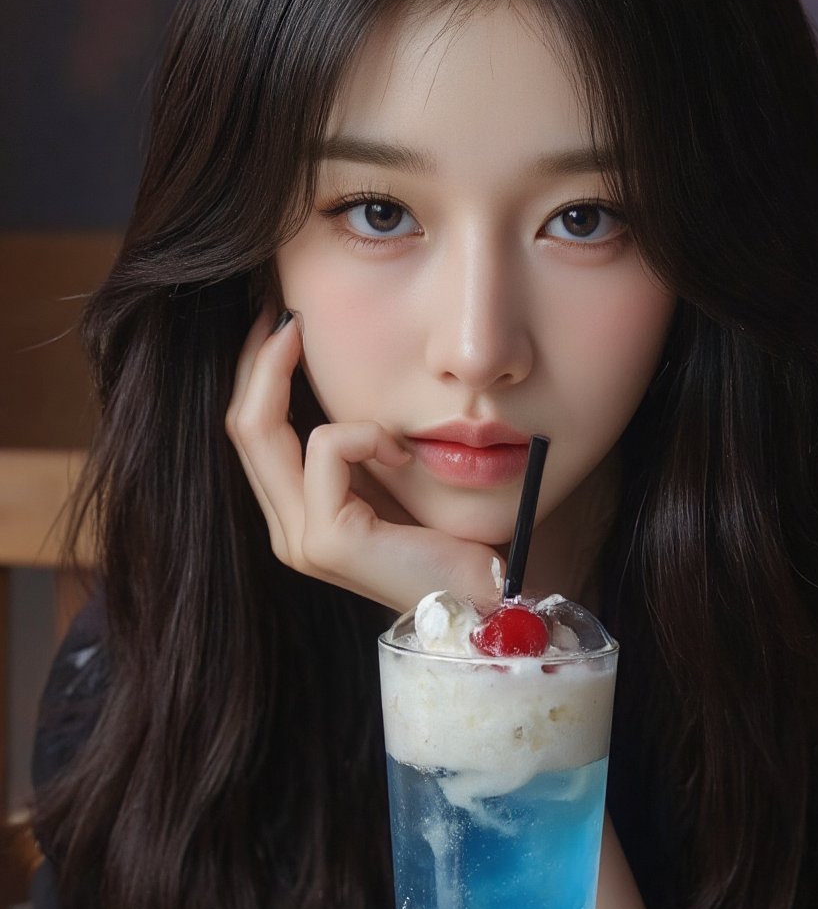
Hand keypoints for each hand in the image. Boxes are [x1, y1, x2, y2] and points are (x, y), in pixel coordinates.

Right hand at [225, 306, 503, 612]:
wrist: (484, 596)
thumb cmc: (450, 537)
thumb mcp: (393, 475)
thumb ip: (362, 444)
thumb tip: (345, 378)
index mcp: (297, 514)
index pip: (251, 433)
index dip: (254, 374)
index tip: (279, 323)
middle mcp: (287, 529)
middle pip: (242, 425)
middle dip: (258, 360)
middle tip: (285, 311)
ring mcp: (301, 539)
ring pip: (262, 429)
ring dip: (297, 378)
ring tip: (330, 355)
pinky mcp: (327, 539)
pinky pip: (327, 447)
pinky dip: (366, 432)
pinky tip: (403, 452)